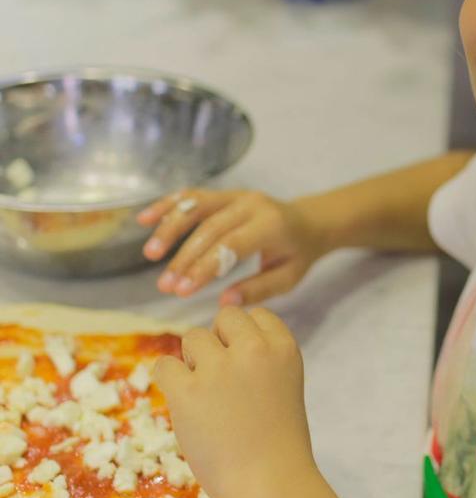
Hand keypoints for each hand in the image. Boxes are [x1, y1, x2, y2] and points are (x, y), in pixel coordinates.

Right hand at [136, 190, 325, 304]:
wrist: (309, 221)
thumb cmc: (298, 254)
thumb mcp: (288, 277)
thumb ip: (257, 289)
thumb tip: (223, 303)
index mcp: (271, 225)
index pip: (231, 245)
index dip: (204, 267)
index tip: (182, 292)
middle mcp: (252, 204)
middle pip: (210, 228)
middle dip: (184, 258)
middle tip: (165, 286)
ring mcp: (238, 195)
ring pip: (197, 207)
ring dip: (170, 229)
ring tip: (150, 254)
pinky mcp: (226, 194)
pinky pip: (194, 196)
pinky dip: (169, 205)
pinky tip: (145, 219)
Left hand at [152, 306, 314, 497]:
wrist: (269, 483)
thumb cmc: (280, 443)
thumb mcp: (285, 384)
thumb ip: (262, 359)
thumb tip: (223, 345)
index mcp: (283, 347)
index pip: (257, 315)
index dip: (245, 336)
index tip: (244, 363)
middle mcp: (253, 349)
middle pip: (224, 318)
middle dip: (220, 341)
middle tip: (221, 377)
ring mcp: (219, 368)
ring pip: (193, 337)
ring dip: (194, 361)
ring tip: (204, 395)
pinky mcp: (187, 391)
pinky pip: (164, 365)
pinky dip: (169, 380)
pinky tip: (182, 400)